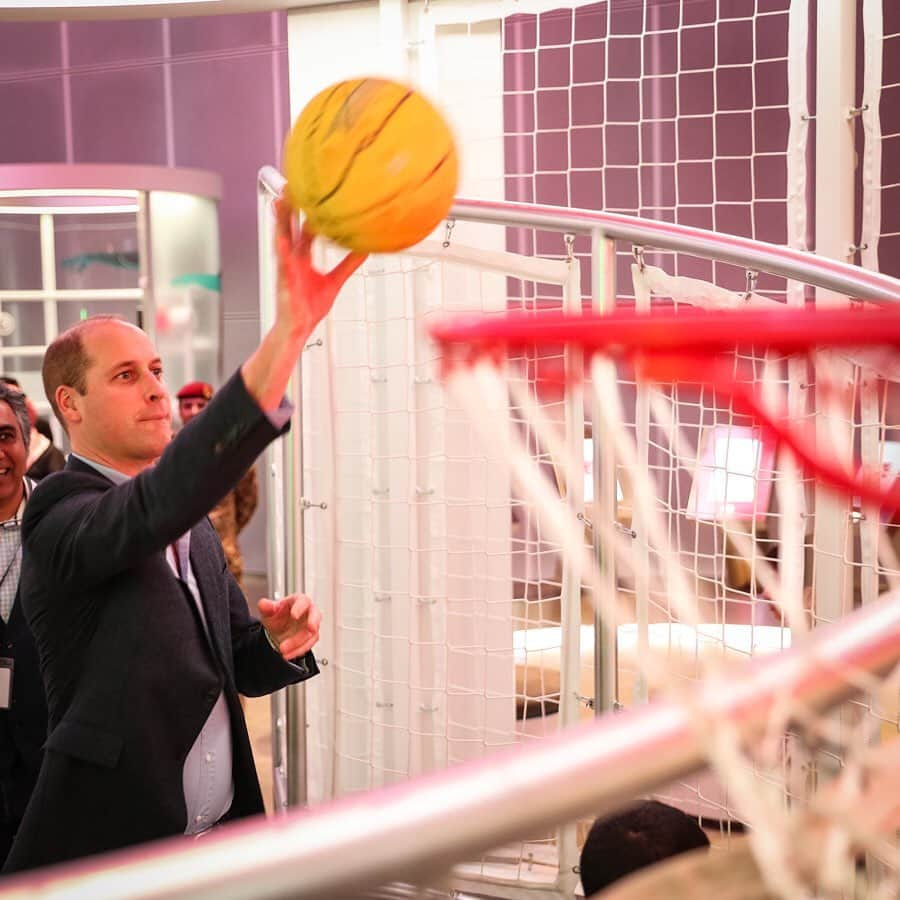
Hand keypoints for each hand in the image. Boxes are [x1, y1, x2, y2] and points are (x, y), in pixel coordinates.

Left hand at [258, 593, 321, 660]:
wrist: (279, 630)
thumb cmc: (277, 616)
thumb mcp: (268, 611)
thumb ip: (266, 606)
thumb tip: (264, 604)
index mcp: (298, 601)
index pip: (303, 601)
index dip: (300, 607)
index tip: (294, 615)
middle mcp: (308, 612)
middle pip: (316, 615)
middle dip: (313, 622)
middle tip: (310, 629)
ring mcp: (311, 625)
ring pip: (311, 634)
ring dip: (299, 643)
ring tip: (283, 649)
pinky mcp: (311, 638)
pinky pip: (308, 645)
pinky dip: (298, 650)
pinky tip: (288, 654)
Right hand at [275, 200, 366, 336]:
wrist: (298, 329)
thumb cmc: (309, 307)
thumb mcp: (334, 282)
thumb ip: (347, 265)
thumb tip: (363, 251)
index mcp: (303, 258)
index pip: (305, 229)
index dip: (308, 211)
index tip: (313, 192)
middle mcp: (292, 259)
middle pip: (290, 227)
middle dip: (290, 207)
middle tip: (292, 184)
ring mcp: (286, 268)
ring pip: (282, 240)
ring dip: (280, 222)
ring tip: (280, 202)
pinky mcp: (284, 282)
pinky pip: (283, 264)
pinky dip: (282, 251)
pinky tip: (282, 240)